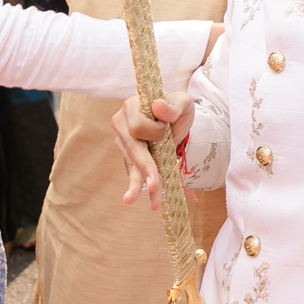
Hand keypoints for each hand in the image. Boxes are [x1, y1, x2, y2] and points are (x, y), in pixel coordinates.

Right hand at [113, 93, 194, 210]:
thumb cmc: (177, 109)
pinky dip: (137, 186)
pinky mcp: (128, 156)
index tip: (167, 127)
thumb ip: (172, 105)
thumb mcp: (182, 103)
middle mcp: (122, 124)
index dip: (155, 131)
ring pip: (132, 165)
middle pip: (132, 149)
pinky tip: (133, 198)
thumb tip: (158, 106)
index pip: (138, 126)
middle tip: (155, 184)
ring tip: (131, 200)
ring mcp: (123, 142)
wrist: (176, 120)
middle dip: (145, 167)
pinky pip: (133, 173)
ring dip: (139, 183)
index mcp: (132, 107)